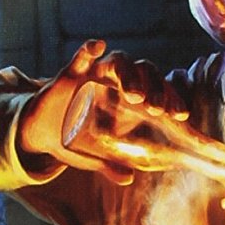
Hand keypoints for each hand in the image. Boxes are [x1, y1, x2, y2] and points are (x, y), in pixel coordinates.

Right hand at [18, 40, 189, 184]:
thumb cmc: (77, 141)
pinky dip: (88, 50)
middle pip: (145, 74)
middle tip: (159, 109)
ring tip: (135, 96)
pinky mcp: (71, 73)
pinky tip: (98, 46)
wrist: (42, 132)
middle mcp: (118, 85)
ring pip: (120, 63)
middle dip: (155, 88)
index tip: (181, 115)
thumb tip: (128, 178)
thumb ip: (111, 164)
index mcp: (131, 103)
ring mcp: (96, 76)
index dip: (172, 100)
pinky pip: (81, 58)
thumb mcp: (95, 156)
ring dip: (129, 76)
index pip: (159, 93)